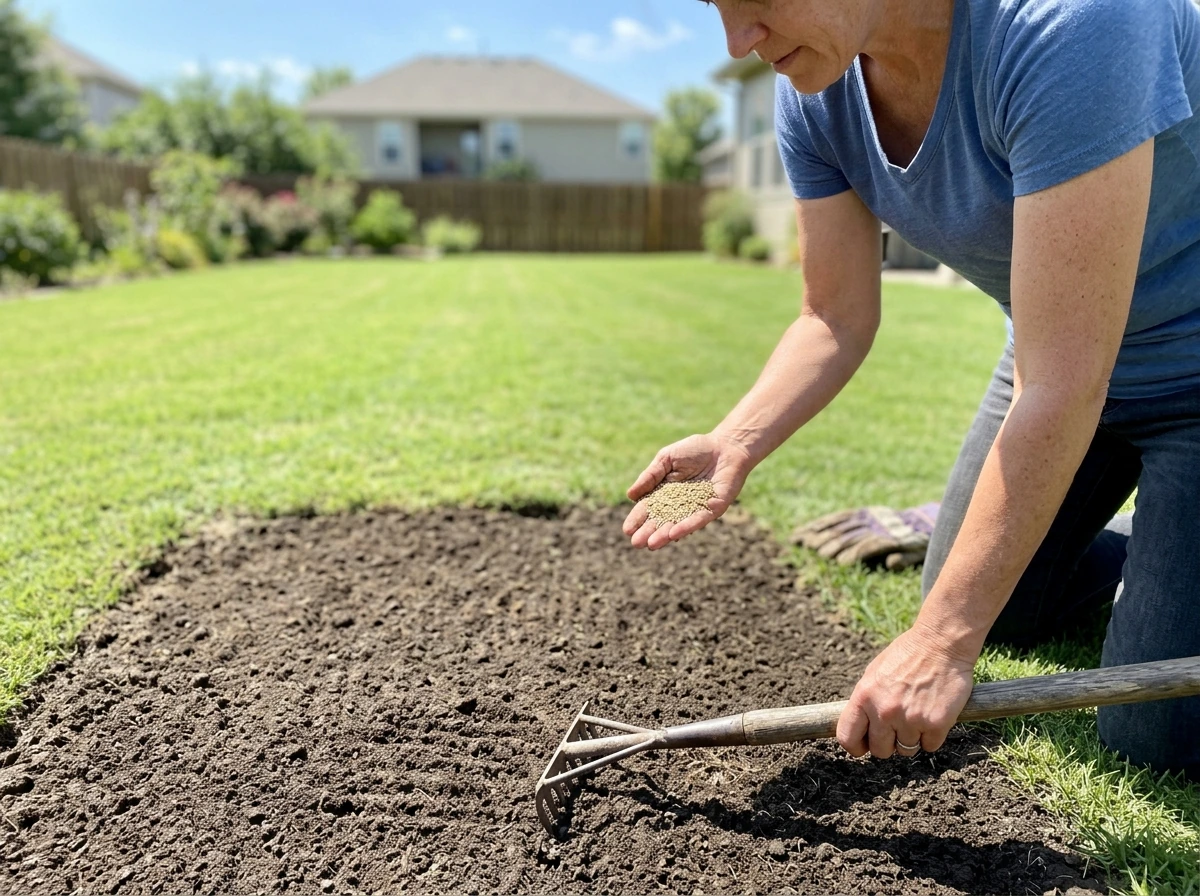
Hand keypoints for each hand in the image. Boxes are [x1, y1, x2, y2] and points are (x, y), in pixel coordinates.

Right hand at [622, 432, 752, 549]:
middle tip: (636, 543)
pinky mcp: (713, 509)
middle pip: (661, 521)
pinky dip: (686, 527)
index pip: (649, 508)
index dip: (638, 519)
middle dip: (649, 532)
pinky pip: (698, 519)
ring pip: (678, 524)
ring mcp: (696, 508)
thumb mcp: (666, 459)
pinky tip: (674, 534)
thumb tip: (630, 496)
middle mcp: (680, 505)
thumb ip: (650, 476)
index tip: (627, 530)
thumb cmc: (695, 449)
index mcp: (666, 493)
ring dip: (665, 535)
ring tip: (651, 544)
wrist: (726, 445)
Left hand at [836, 624, 976, 758]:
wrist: (941, 643)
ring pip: (906, 750)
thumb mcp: (874, 673)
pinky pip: (930, 746)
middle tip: (898, 727)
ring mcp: (911, 719)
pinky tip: (933, 715)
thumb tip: (861, 728)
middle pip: (880, 750)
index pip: (848, 737)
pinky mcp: (936, 724)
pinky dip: (932, 736)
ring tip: (917, 714)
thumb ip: (866, 702)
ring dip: (912, 738)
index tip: (865, 746)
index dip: (856, 746)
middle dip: (888, 743)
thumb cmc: (907, 655)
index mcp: (864, 696)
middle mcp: (885, 711)